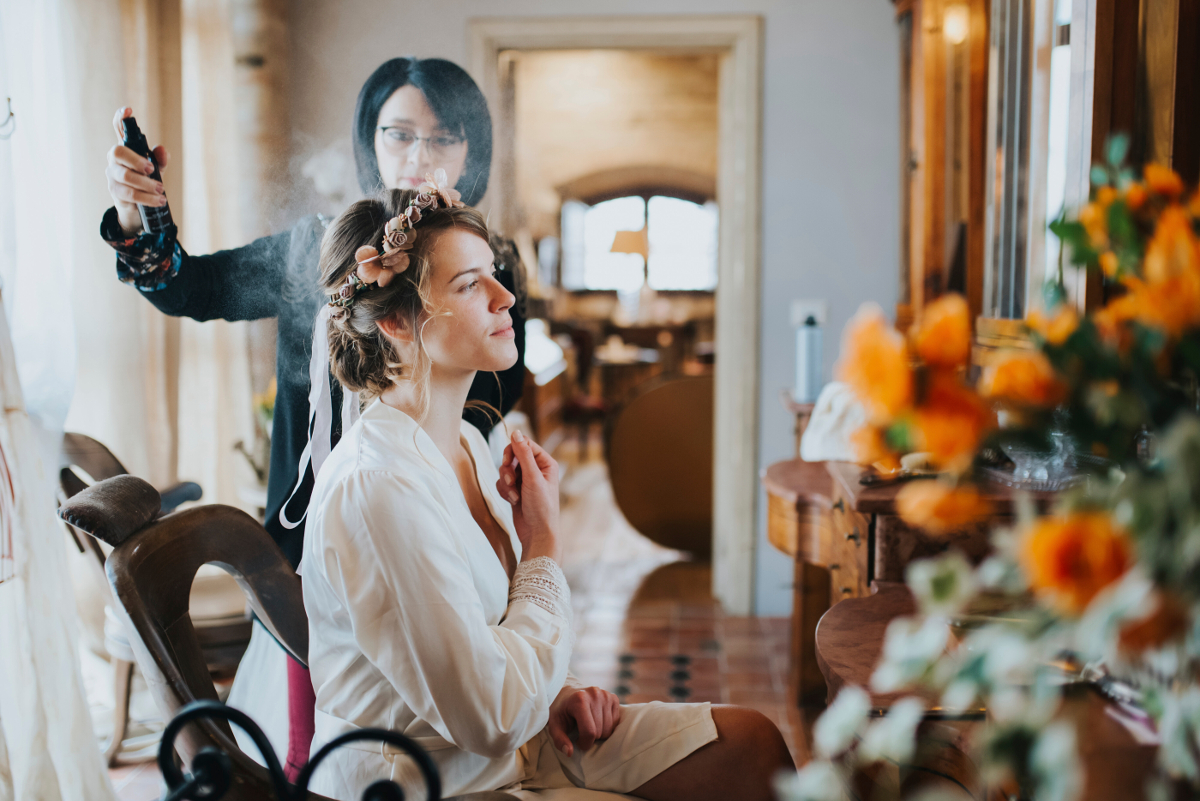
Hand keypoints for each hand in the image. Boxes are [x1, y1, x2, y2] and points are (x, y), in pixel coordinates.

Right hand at [106, 107, 169, 235]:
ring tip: (161, 190)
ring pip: (125, 176)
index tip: (128, 110)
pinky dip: (147, 198)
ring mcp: (112, 175)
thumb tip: (162, 149)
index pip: (119, 130)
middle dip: (136, 160)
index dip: (120, 118)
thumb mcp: (157, 169)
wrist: (137, 207)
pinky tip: (159, 200)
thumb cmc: (146, 181)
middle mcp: (114, 159)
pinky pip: (130, 194)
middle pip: (118, 152)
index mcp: (125, 149)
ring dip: (146, 184)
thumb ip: (161, 159)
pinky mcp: (115, 191)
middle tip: (152, 170)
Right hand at [495, 429, 559, 561]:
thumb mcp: (532, 478)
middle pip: (512, 455)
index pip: (524, 444)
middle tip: (510, 481)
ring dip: (506, 483)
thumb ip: (523, 454)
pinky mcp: (515, 490)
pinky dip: (504, 491)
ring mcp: (525, 480)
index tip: (507, 462)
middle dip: (507, 469)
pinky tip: (512, 501)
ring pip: (505, 470)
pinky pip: (502, 482)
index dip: (513, 451)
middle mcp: (536, 469)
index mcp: (545, 462)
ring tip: (514, 496)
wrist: (537, 533)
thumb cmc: (541, 507)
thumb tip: (515, 432)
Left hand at [548, 686, 621, 756]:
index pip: (589, 732)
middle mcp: (595, 694)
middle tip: (582, 731)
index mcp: (579, 700)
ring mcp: (606, 695)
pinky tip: (597, 720)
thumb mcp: (554, 725)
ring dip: (600, 733)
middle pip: (600, 731)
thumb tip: (569, 752)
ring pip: (609, 729)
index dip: (584, 743)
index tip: (577, 742)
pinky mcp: (614, 698)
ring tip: (589, 726)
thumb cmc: (561, 711)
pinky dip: (607, 726)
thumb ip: (559, 740)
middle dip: (591, 738)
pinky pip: (616, 722)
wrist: (568, 694)